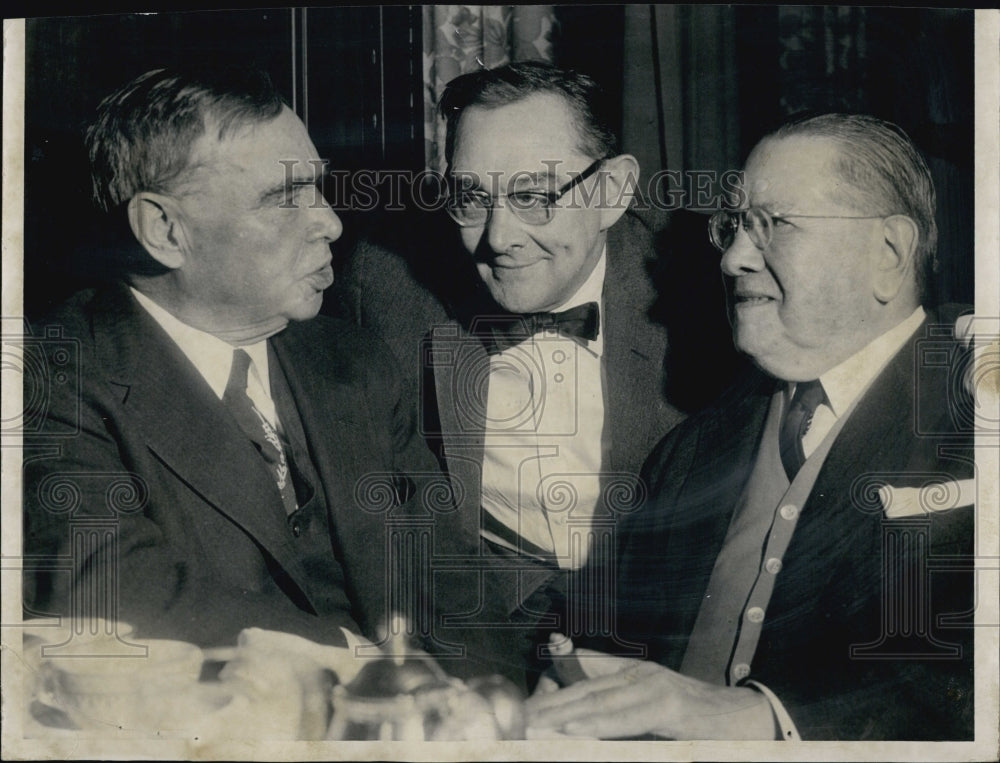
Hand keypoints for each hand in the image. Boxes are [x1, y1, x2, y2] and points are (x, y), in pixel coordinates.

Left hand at [525, 649, 775, 739]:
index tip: (521, 711)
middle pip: (582, 691)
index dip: (550, 694)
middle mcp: (638, 675)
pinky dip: (598, 724)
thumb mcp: (653, 714)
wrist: (750, 720)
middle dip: (546, 707)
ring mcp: (654, 687)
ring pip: (598, 703)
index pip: (581, 681)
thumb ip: (621, 712)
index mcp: (632, 675)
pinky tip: (575, 730)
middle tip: (515, 722)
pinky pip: (626, 717)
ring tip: (532, 728)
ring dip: (562, 717)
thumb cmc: (700, 722)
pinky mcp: (669, 707)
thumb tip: (584, 723)